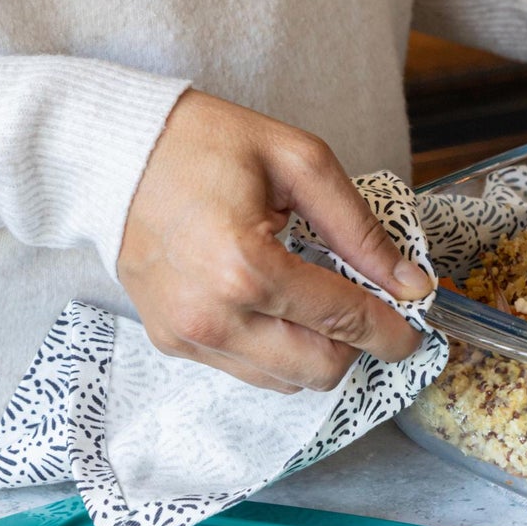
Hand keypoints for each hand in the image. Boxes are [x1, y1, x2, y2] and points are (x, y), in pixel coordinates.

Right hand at [117, 91, 431, 393]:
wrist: (112, 151)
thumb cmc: (201, 144)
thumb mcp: (298, 162)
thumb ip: (359, 229)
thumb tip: (409, 282)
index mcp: (245, 267)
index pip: (343, 320)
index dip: (392, 330)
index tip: (414, 329)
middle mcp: (213, 315)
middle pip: (319, 370)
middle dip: (355, 345)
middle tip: (365, 309)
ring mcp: (187, 335)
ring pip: (285, 381)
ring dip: (315, 350)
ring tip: (313, 299)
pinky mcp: (172, 342)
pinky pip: (247, 371)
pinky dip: (275, 348)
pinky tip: (273, 303)